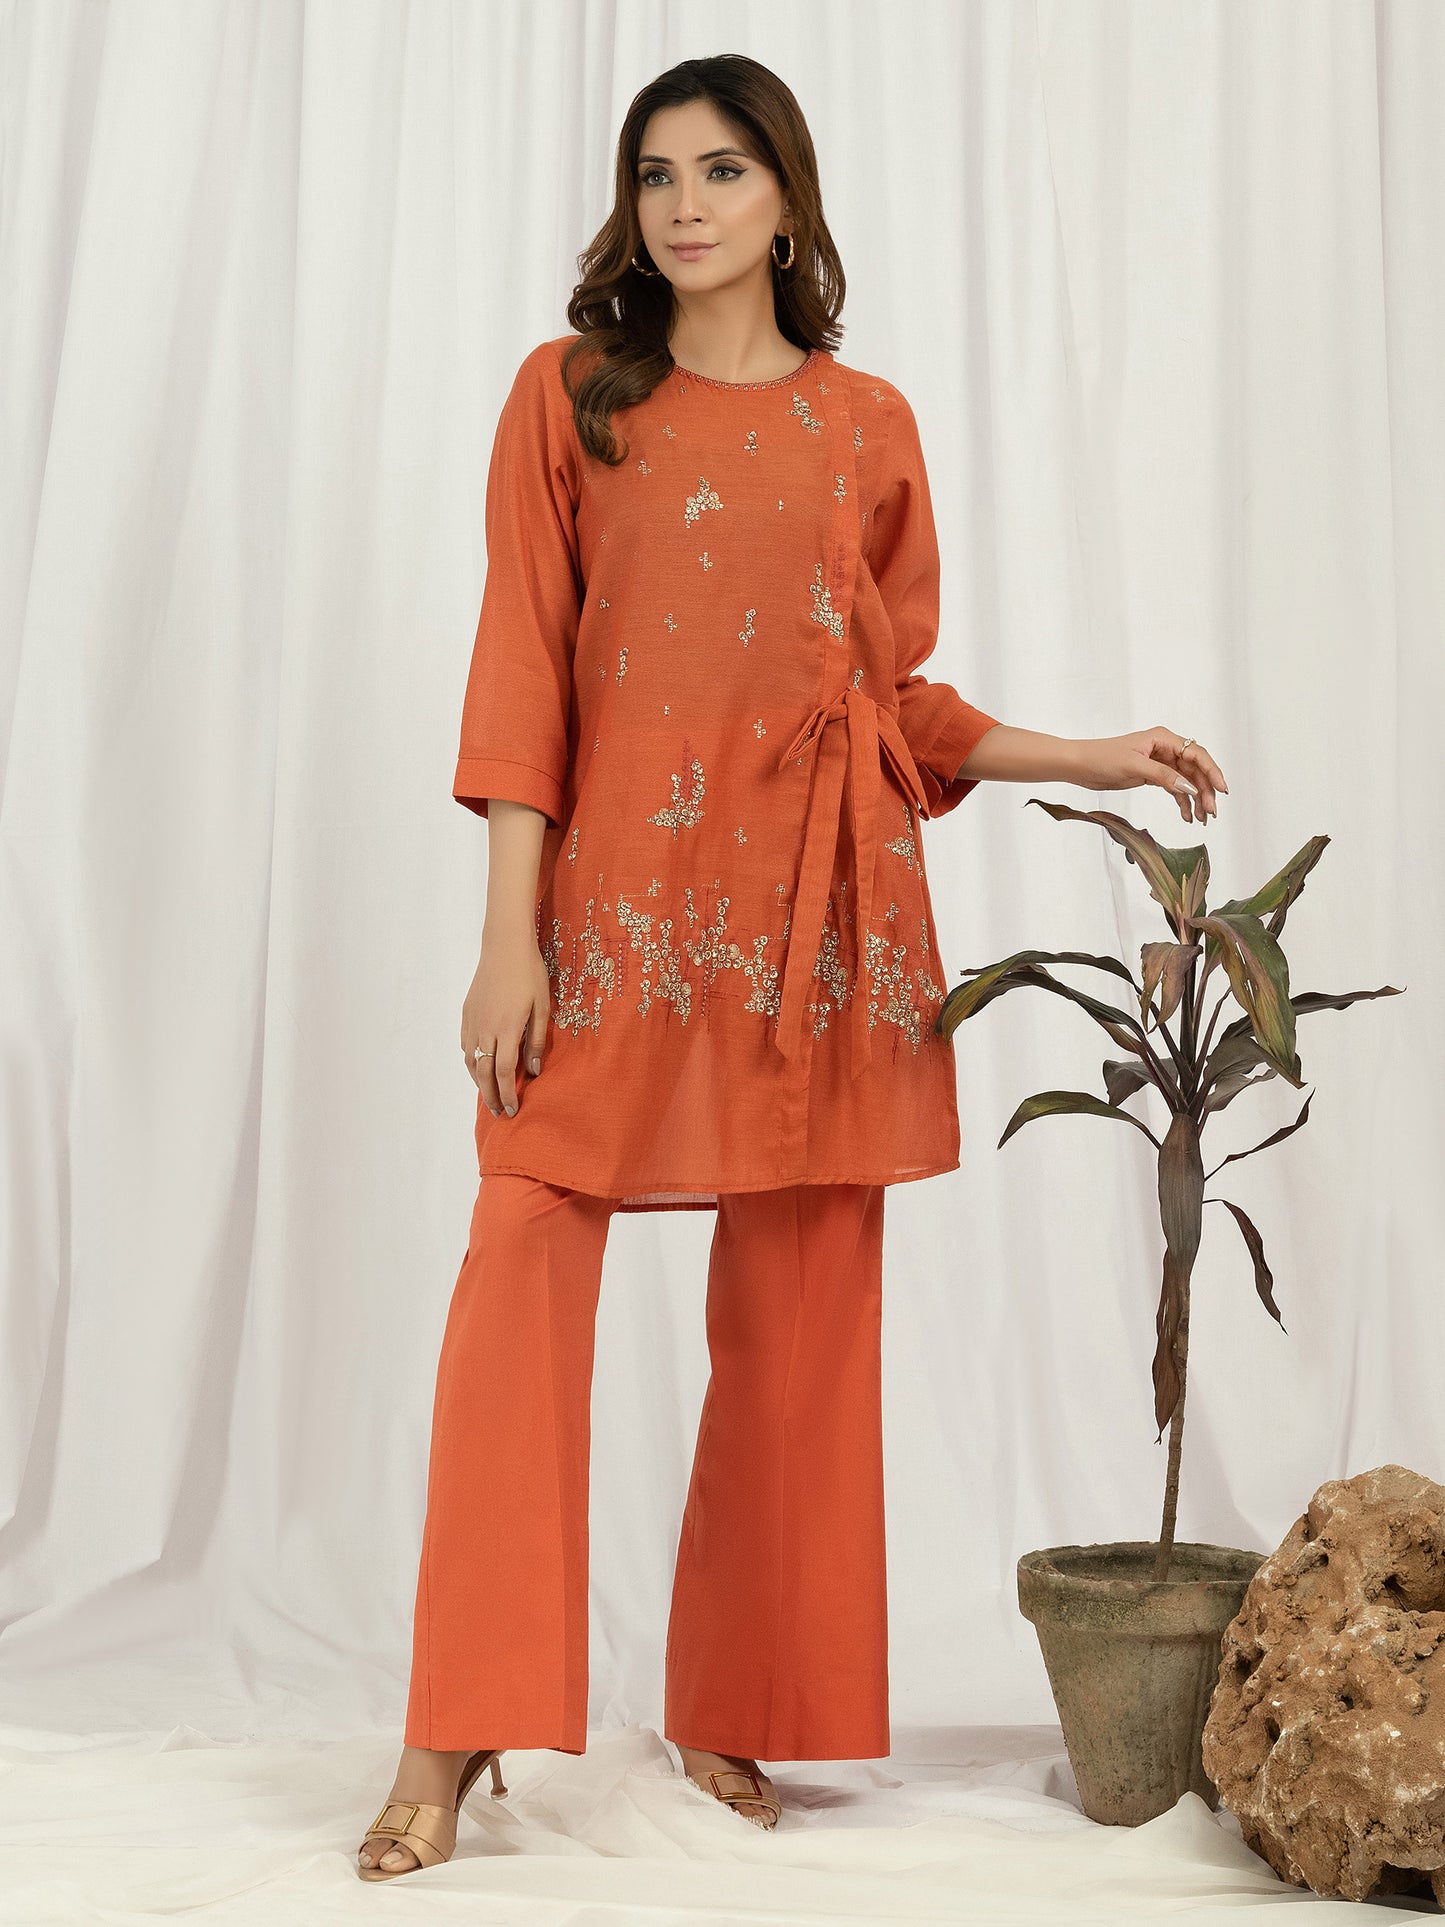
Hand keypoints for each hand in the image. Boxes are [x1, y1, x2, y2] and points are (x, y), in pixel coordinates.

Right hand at [462, 927, 551, 1115]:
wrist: (504, 947)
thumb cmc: (530, 974)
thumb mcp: (542, 1008)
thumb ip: (537, 1041)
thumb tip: (534, 1071)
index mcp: (507, 1028)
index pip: (503, 1072)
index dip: (507, 1094)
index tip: (512, 1110)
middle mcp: (485, 1028)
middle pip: (483, 1072)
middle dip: (491, 1095)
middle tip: (499, 1112)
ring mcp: (473, 1021)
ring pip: (470, 1061)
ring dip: (478, 1082)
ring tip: (488, 1095)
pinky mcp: (466, 1013)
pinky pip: (465, 1045)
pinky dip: (471, 1062)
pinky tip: (478, 1067)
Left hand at [1068, 729, 1227, 823]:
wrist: (1079, 765)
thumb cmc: (1102, 758)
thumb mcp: (1134, 766)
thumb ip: (1162, 776)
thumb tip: (1189, 788)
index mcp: (1163, 739)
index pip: (1196, 754)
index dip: (1212, 771)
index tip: (1221, 790)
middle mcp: (1165, 749)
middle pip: (1195, 770)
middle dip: (1205, 791)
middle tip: (1211, 813)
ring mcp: (1160, 763)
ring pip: (1186, 781)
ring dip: (1196, 799)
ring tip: (1202, 819)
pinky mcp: (1152, 776)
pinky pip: (1174, 788)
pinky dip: (1182, 802)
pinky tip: (1187, 816)